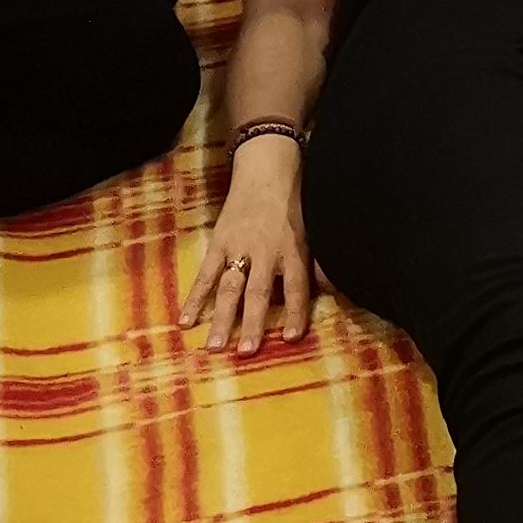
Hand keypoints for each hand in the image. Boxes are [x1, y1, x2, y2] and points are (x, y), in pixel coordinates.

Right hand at [181, 140, 313, 352]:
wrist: (267, 170)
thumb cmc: (295, 204)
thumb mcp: (314, 231)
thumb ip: (318, 264)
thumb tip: (335, 292)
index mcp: (293, 250)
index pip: (296, 287)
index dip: (294, 312)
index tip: (291, 338)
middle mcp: (265, 252)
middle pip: (258, 293)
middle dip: (252, 323)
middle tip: (246, 352)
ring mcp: (239, 248)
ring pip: (229, 287)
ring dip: (221, 318)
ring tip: (215, 346)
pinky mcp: (219, 243)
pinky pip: (205, 274)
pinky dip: (194, 297)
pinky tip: (186, 320)